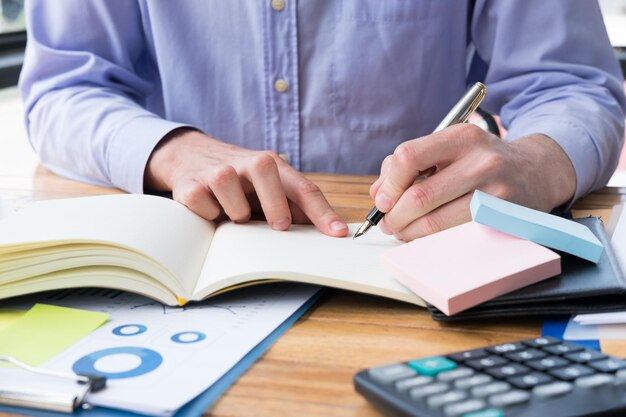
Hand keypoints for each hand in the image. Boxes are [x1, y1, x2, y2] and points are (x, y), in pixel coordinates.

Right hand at [144, 129, 347, 236]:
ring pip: (228, 187)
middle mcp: (246, 162)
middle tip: (279, 225)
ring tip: (235, 216)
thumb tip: (325, 233)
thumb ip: (293, 207)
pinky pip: (200, 202)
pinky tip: (210, 211)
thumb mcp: (268, 189)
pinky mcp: (189, 184)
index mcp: (272, 165)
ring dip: (235, 212)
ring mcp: (217, 171)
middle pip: (266, 170)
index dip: (322, 212)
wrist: (190, 156)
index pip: (303, 187)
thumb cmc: (240, 181)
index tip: (337, 233)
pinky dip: (207, 214)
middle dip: (274, 201)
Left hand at [369, 124, 576, 240]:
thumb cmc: (480, 161)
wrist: (536, 171)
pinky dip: (431, 239)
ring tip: (402, 230)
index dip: (389, 183)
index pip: (409, 156)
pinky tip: (426, 234)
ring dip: (409, 231)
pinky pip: (454, 235)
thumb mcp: (450, 148)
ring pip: (435, 221)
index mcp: (461, 136)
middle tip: (388, 222)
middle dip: (394, 216)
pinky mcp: (501, 218)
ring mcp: (495, 191)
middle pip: (420, 196)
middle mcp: (481, 161)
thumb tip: (378, 193)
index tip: (383, 199)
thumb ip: (409, 164)